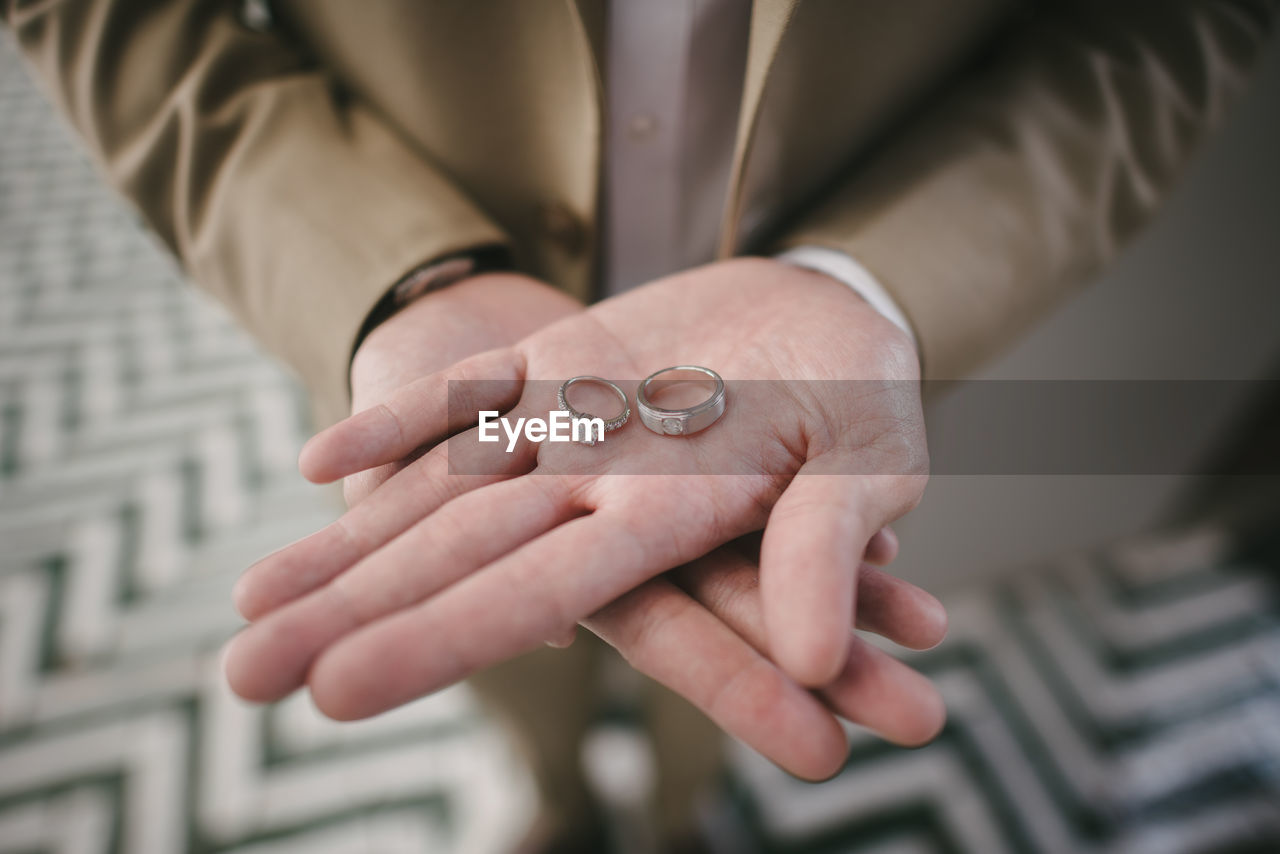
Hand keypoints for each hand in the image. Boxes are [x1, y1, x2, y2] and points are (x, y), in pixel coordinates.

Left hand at [227, 258, 935, 772]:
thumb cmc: (866, 395)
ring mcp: (568, 425)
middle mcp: (596, 486)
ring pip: (440, 489)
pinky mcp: (563, 362)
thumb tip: (814, 657)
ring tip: (247, 604)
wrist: (832, 308)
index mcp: (668, 517)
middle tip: (238, 679)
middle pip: (457, 560)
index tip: (335, 693)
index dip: (442, 638)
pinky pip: (470, 395)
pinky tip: (317, 462)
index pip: (541, 592)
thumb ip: (829, 549)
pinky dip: (398, 424)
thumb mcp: (869, 464)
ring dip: (345, 544)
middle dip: (351, 617)